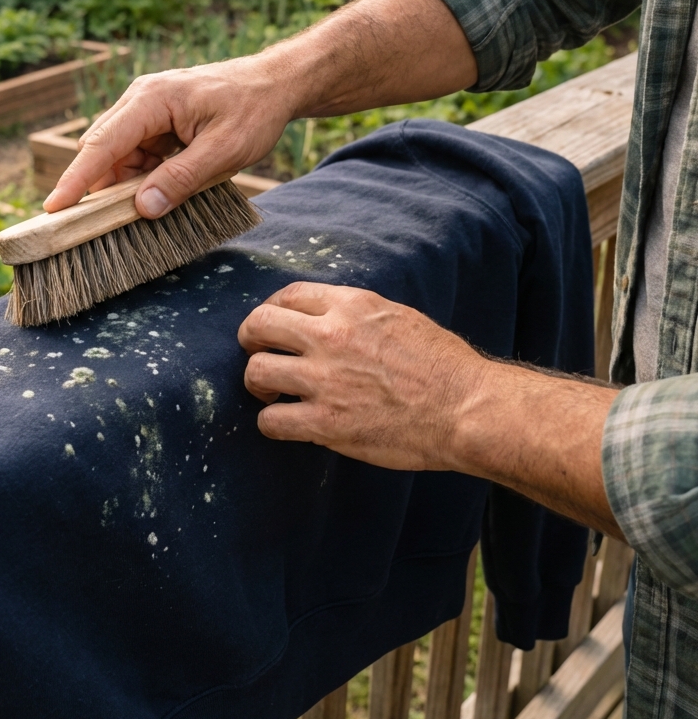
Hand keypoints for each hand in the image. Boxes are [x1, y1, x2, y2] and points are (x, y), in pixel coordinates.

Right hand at [44, 54, 301, 217]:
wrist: (276, 85)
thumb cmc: (254, 110)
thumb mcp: (224, 151)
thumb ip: (181, 179)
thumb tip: (142, 208)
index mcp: (152, 99)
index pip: (102, 143)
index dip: (76, 179)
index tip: (54, 208)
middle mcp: (141, 100)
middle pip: (103, 150)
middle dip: (99, 188)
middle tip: (98, 227)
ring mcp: (147, 112)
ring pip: (118, 157)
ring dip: (126, 186)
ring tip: (150, 208)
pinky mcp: (156, 124)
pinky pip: (136, 156)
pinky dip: (142, 179)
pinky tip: (161, 193)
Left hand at [237, 281, 624, 537]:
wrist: (466, 408)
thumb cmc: (442, 365)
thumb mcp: (397, 317)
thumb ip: (355, 314)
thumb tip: (324, 318)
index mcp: (351, 305)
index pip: (287, 295)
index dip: (271, 311)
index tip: (272, 326)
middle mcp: (331, 336)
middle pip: (258, 326)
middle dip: (251, 340)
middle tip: (259, 355)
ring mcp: (324, 380)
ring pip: (256, 372)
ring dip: (257, 384)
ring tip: (271, 393)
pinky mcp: (325, 423)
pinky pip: (270, 421)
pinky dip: (272, 423)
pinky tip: (285, 423)